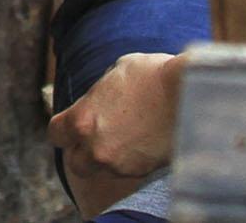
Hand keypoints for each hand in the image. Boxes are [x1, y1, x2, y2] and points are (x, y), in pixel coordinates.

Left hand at [48, 52, 184, 211]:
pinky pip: (128, 170)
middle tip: (96, 137)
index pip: (56, 134)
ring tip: (126, 136)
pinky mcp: (144, 172)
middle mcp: (95, 148)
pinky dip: (132, 160)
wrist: (190, 93)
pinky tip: (144, 141)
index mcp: (82, 119)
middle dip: (83, 151)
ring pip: (104, 169)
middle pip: (76, 163)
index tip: (71, 125)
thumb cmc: (153, 75)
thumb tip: (99, 100)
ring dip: (109, 157)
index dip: (63, 129)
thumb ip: (100, 94)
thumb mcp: (117, 72)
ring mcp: (120, 164)